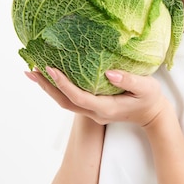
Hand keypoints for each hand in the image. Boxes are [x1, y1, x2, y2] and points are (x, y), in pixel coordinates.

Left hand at [25, 67, 166, 126]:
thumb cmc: (151, 99)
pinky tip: (53, 77)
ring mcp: (93, 111)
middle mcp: (95, 112)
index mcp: (106, 108)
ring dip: (49, 88)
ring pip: (65, 102)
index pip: (78, 97)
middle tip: (30, 71)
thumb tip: (108, 72)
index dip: (62, 84)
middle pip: (64, 102)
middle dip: (46, 87)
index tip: (49, 69)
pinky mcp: (93, 107)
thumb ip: (129, 80)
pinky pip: (71, 98)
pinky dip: (59, 88)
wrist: (153, 115)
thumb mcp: (146, 87)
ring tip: (34, 72)